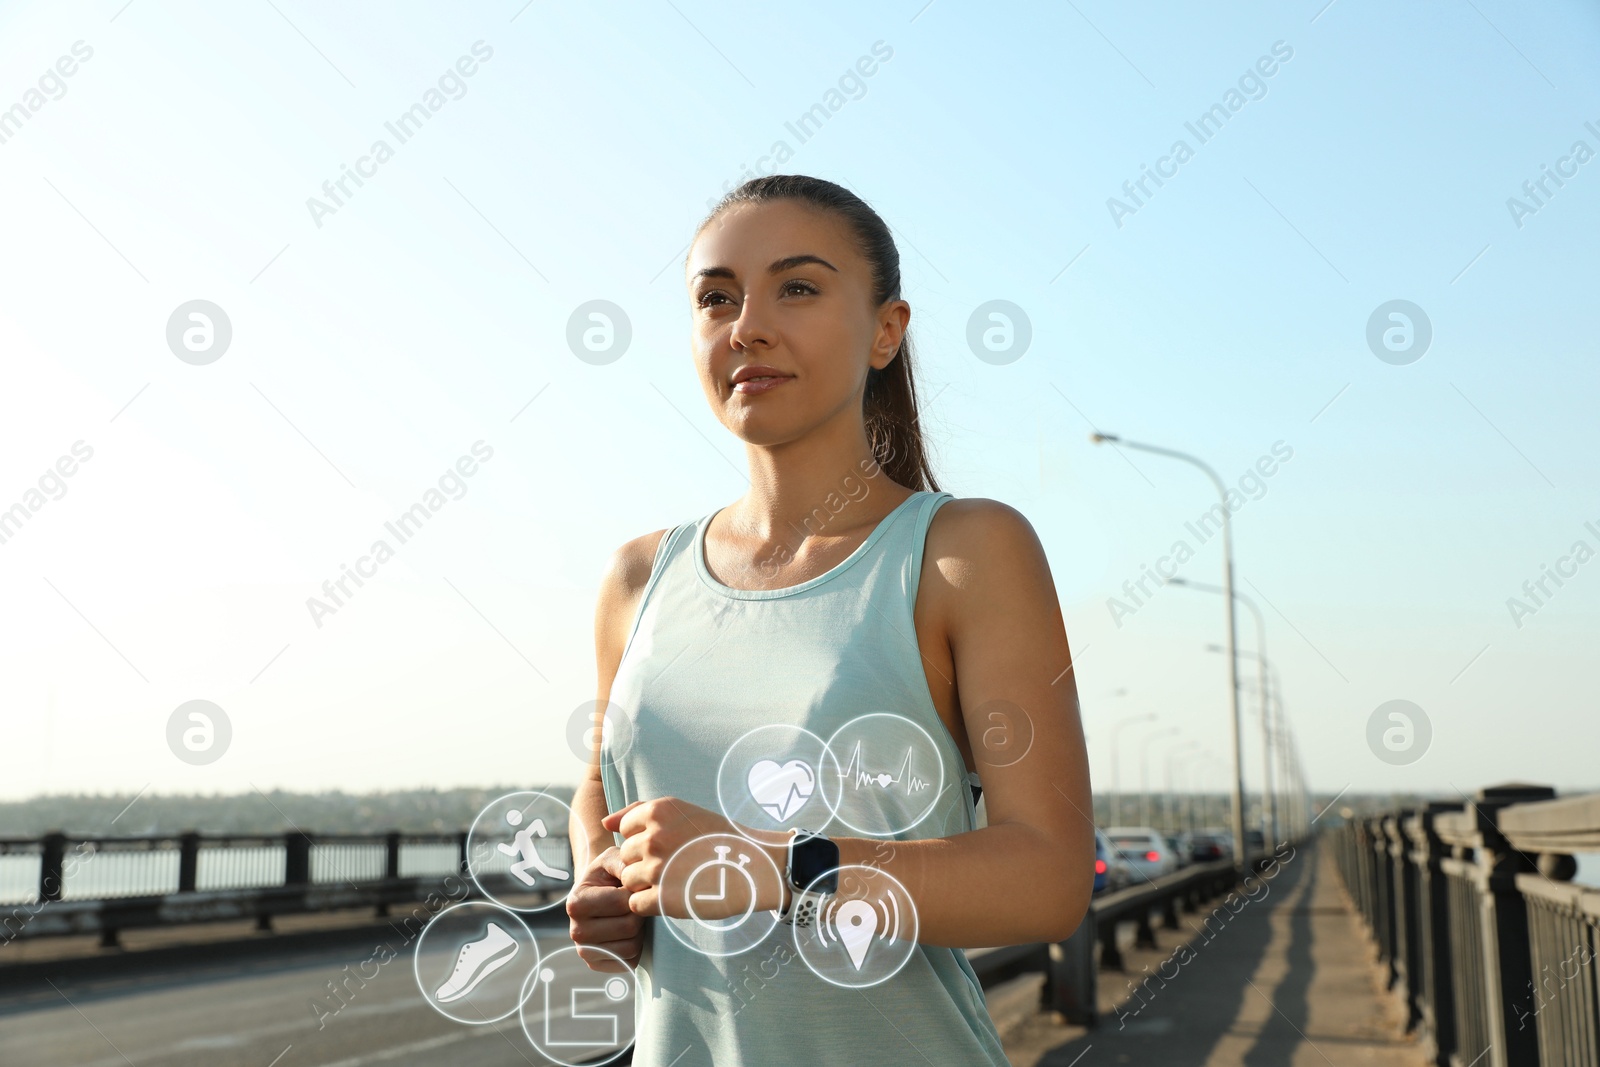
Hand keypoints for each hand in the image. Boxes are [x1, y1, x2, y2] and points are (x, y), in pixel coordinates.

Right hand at [566, 846, 642, 970]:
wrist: (596, 893)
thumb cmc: (607, 875)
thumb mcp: (612, 859)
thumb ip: (624, 862)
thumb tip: (637, 881)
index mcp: (576, 903)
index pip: (622, 903)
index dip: (635, 893)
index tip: (628, 888)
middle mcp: (576, 931)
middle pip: (628, 927)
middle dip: (638, 913)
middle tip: (631, 904)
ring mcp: (585, 951)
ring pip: (631, 947)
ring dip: (639, 931)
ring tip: (628, 917)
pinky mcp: (597, 965)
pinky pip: (630, 962)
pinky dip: (636, 947)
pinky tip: (626, 933)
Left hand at [602, 798, 785, 918]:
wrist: (754, 865)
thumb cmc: (717, 837)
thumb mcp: (681, 811)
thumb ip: (639, 812)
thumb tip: (605, 824)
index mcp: (657, 811)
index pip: (625, 830)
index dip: (644, 841)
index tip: (670, 844)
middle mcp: (653, 837)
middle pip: (626, 857)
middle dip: (645, 863)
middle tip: (676, 865)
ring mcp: (657, 869)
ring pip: (628, 881)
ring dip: (647, 884)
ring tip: (676, 880)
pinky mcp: (664, 899)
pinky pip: (636, 904)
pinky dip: (651, 904)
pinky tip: (674, 896)